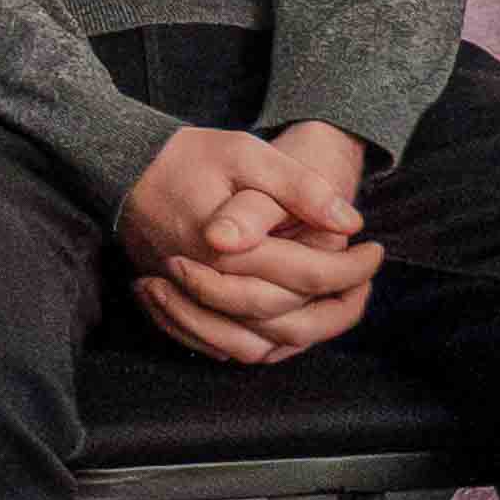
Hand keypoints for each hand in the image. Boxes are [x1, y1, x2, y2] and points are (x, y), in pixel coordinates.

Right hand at [115, 120, 379, 364]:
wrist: (123, 169)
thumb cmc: (187, 158)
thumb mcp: (246, 152)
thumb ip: (298, 188)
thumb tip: (349, 224)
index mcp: (231, 250)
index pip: (308, 275)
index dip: (352, 269)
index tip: (376, 251)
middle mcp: (210, 285)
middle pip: (288, 320)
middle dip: (338, 306)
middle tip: (364, 280)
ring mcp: (190, 302)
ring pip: (257, 345)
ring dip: (303, 334)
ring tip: (334, 305)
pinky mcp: (178, 308)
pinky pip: (223, 347)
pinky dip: (260, 345)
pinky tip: (284, 323)